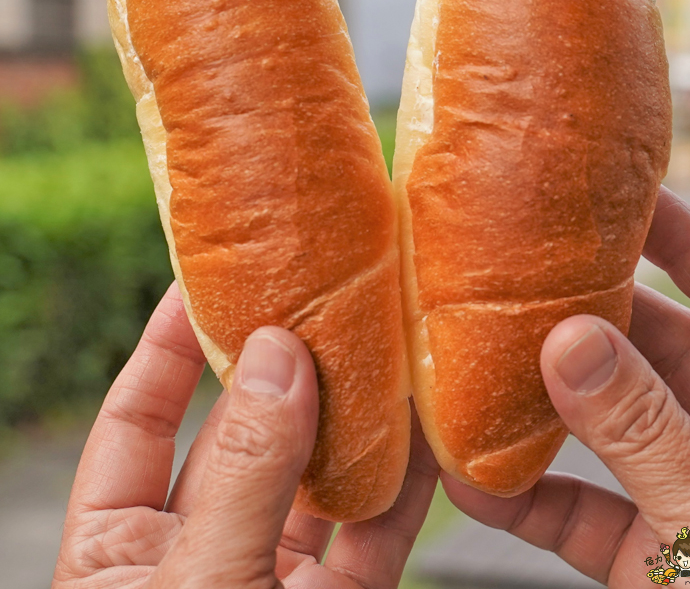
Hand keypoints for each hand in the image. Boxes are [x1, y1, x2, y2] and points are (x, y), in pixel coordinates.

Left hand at [53, 283, 436, 587]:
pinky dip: (399, 489)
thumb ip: (238, 478)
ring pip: (314, 479)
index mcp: (120, 552)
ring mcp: (268, 582)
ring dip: (353, 418)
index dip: (168, 342)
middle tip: (326, 293)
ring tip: (387, 347)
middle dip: (281, 366)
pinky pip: (369, 536)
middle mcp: (196, 554)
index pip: (141, 418)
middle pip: (239, 434)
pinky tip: (425, 439)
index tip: (209, 275)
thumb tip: (273, 354)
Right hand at [441, 186, 689, 584]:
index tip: (611, 194)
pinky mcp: (655, 555)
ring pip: (608, 428)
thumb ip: (646, 431)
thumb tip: (569, 339)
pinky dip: (534, 499)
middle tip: (510, 279)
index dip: (680, 236)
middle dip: (583, 319)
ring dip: (541, 408)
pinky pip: (587, 510)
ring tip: (469, 366)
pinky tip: (474, 479)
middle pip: (654, 350)